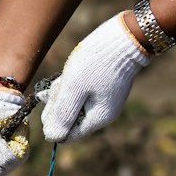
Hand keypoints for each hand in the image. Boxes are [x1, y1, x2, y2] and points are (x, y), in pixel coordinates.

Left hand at [40, 14, 149, 142]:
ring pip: (74, 104)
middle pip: (70, 119)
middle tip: (58, 86)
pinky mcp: (103, 87)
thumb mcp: (74, 88)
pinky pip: (81, 93)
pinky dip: (71, 85)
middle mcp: (103, 113)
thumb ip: (63, 114)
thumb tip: (52, 138)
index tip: (52, 101)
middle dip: (59, 104)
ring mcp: (104, 100)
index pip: (68, 133)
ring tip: (64, 77)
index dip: (54, 121)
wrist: (123, 37)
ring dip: (63, 93)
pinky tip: (66, 75)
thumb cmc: (96, 63)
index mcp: (98, 118)